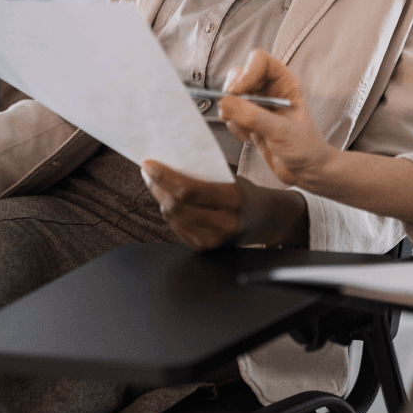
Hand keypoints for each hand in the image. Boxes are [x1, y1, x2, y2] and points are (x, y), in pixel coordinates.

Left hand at [141, 160, 307, 250]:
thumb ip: (206, 176)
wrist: (264, 220)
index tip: (149, 165)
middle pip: (176, 206)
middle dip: (157, 187)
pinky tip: (168, 201)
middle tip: (149, 172)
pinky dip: (169, 212)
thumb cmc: (246, 194)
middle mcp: (223, 223)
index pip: (188, 190)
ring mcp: (213, 239)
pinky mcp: (205, 248)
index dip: (164, 177)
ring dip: (160, 199)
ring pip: (173, 218)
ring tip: (156, 184)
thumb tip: (172, 164)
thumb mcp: (233, 179)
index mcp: (232, 199)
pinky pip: (177, 229)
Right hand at [218, 50, 335, 187]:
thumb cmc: (304, 148)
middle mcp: (269, 88)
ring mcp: (257, 104)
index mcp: (285, 82)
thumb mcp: (281, 131)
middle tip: (233, 114)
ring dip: (232, 113)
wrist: (305, 172)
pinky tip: (248, 138)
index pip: (259, 60)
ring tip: (248, 131)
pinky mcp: (248, 119)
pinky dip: (232, 125)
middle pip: (239, 74)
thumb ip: (254, 116)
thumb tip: (225, 102)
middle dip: (233, 94)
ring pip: (230, 95)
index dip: (246, 72)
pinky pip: (229, 114)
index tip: (236, 92)